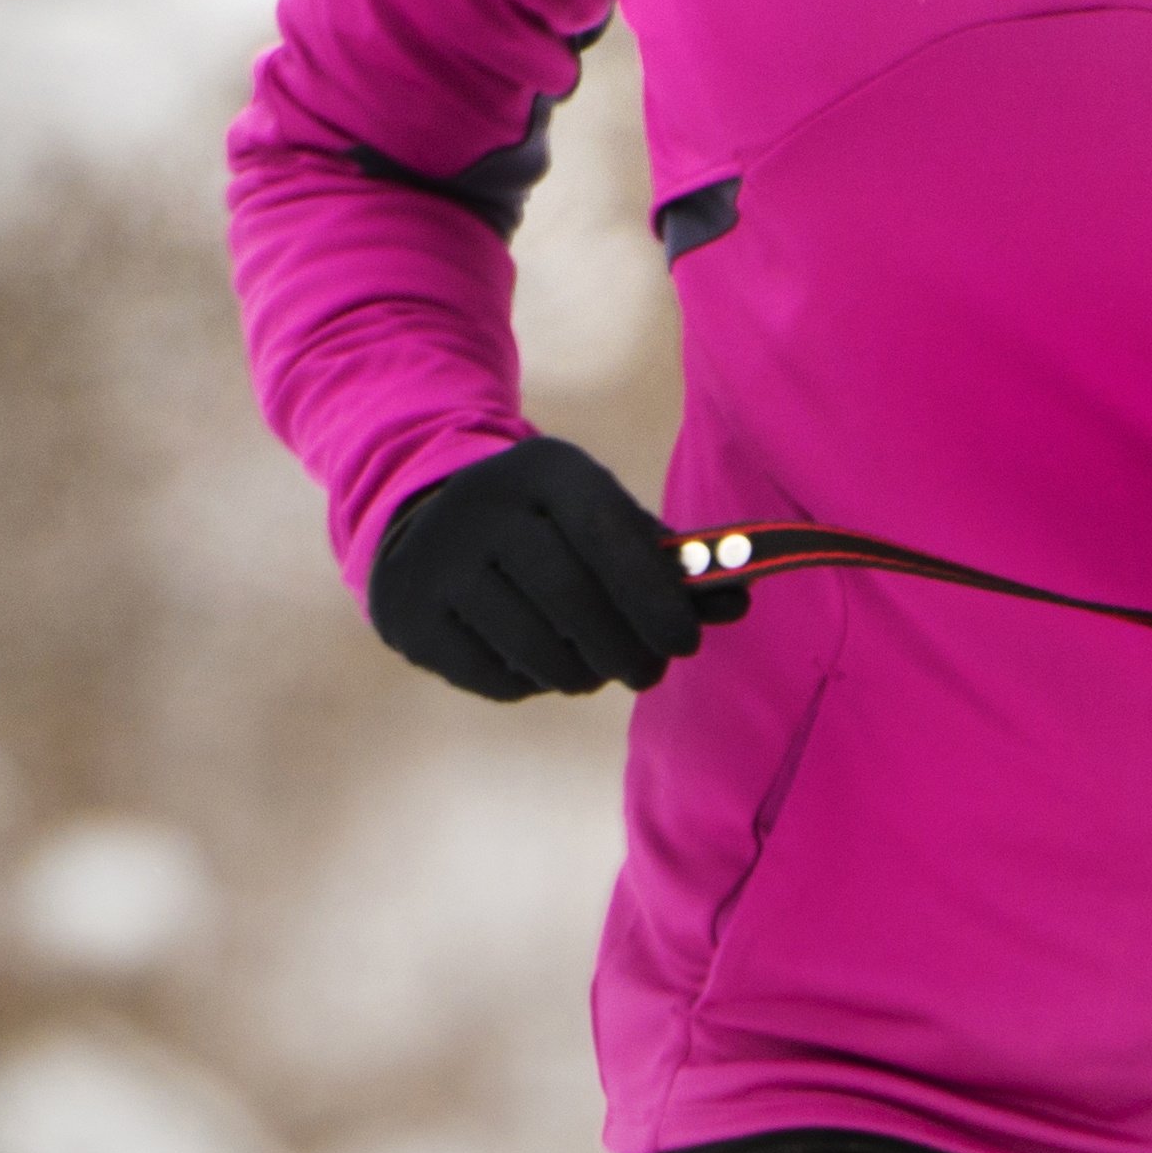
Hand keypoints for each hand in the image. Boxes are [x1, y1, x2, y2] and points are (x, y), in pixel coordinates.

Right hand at [368, 435, 715, 696]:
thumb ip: (670, 564)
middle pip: (573, 601)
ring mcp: (439, 560)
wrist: (428, 529)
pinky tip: (534, 660)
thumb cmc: (548, 533)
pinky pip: (496, 677)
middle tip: (648, 673)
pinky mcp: (412, 616)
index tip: (686, 645)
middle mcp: (484, 505)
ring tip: (593, 668)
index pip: (607, 535)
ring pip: (538, 649)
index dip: (653, 597)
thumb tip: (739, 600)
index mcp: (545, 470)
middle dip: (626, 651)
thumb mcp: (603, 524)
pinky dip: (530, 683)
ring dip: (582, 674)